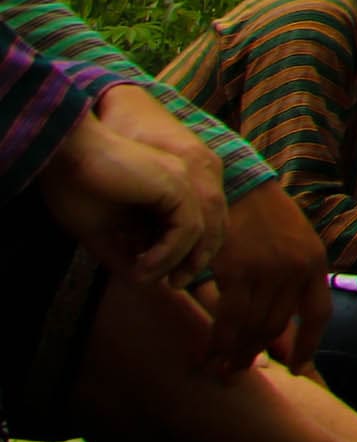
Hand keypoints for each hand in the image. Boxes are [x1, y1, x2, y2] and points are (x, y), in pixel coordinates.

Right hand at [38, 88, 228, 286]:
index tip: (165, 281)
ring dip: (176, 261)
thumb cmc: (76, 188)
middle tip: (175, 285)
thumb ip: (125, 254)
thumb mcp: (103, 232)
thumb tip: (142, 283)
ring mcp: (181, 180)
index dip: (184, 256)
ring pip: (198, 232)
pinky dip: (170, 252)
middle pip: (207, 229)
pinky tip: (144, 266)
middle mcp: (182, 182)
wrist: (64, 156)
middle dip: (194, 261)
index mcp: (166, 190)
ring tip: (147, 277)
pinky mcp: (175, 183)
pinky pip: (188, 227)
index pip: (192, 228)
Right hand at [199, 181, 330, 372]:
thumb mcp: (295, 241)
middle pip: (278, 326)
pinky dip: (219, 341)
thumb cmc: (264, 215)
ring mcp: (268, 271)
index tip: (298, 368)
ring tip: (224, 368)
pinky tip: (209, 353)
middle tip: (240, 368)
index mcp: (315, 262)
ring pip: (253, 326)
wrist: (238, 185)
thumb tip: (285, 322)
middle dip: (258, 352)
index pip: (319, 314)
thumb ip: (295, 277)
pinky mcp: (237, 271)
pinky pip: (229, 319)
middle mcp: (296, 270)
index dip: (308, 345)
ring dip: (236, 352)